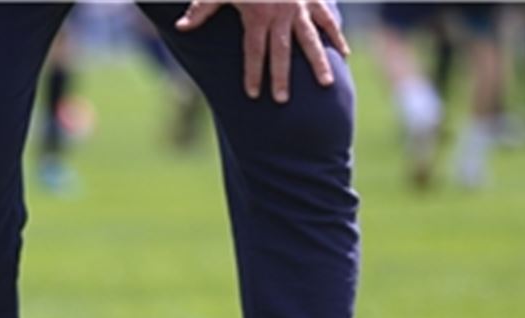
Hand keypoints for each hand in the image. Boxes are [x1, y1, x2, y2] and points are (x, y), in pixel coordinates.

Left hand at [176, 0, 349, 103]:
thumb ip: (201, 8)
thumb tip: (180, 27)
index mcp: (258, 15)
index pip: (254, 51)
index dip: (253, 73)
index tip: (253, 94)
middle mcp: (281, 15)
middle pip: (281, 51)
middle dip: (281, 77)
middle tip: (282, 100)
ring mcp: (300, 7)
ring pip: (311, 39)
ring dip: (319, 62)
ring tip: (326, 84)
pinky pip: (327, 19)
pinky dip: (336, 35)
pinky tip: (343, 53)